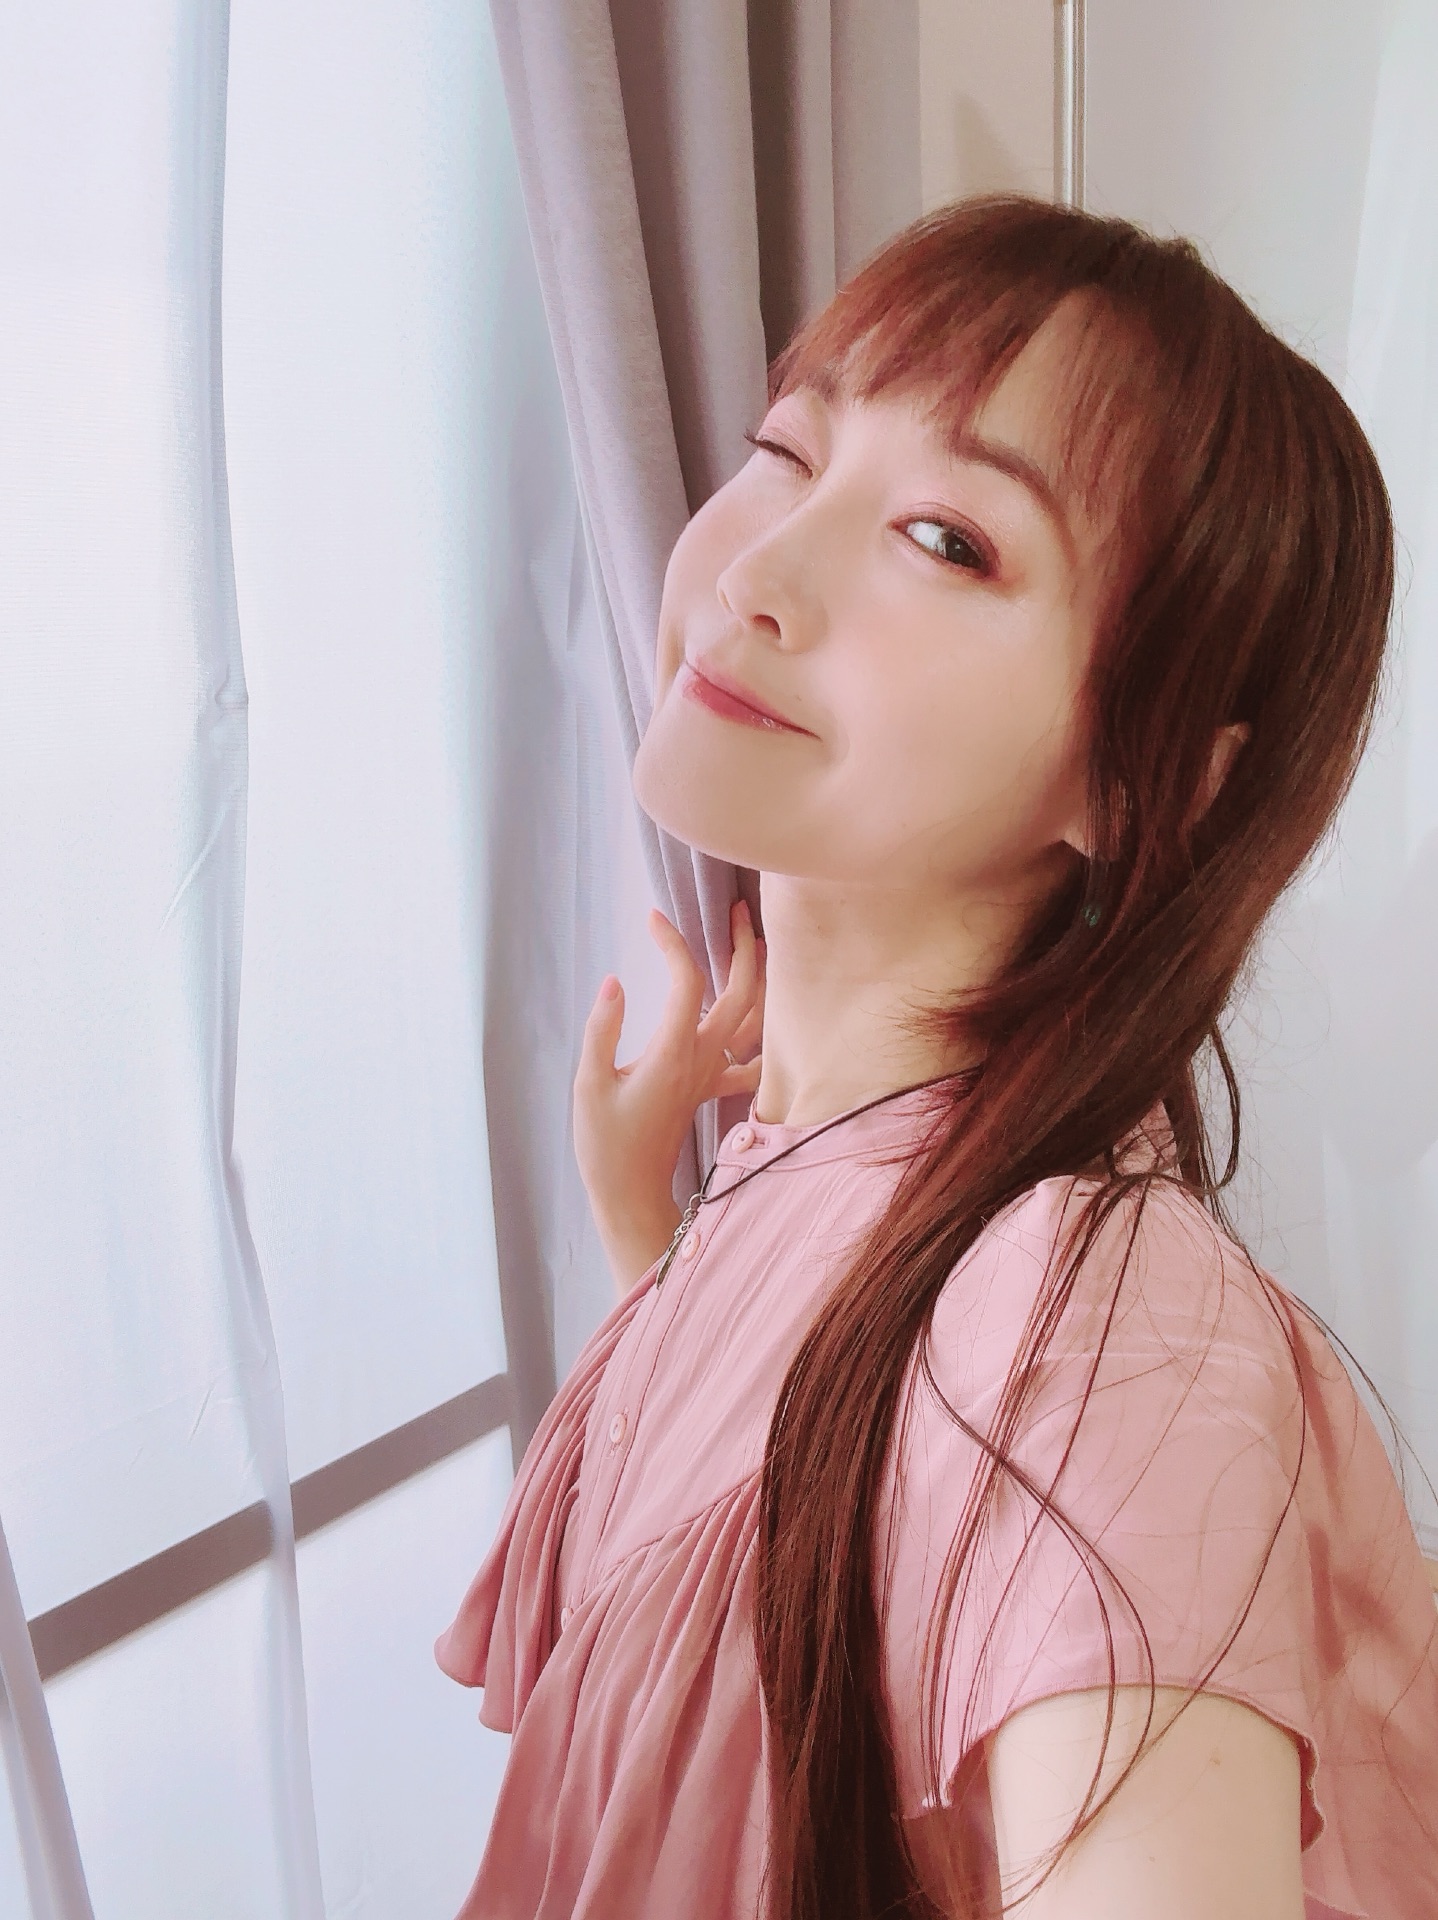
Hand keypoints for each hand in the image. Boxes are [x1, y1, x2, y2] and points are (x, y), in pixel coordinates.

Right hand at [574, 898, 765, 1292]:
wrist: (631, 1191)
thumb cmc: (605, 1143)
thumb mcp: (589, 1084)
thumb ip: (602, 1029)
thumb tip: (612, 981)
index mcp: (672, 1054)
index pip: (687, 982)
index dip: (674, 943)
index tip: (653, 918)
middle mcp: (702, 1060)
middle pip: (742, 992)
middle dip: (744, 944)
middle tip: (736, 907)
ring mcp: (713, 1075)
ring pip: (757, 1019)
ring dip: (762, 978)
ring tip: (758, 941)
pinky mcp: (711, 1088)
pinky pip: (752, 1056)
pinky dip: (764, 1029)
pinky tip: (765, 1011)